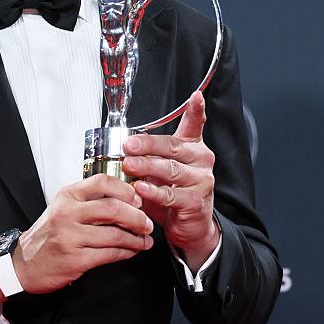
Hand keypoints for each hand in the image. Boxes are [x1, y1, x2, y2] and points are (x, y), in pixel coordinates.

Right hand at [12, 173, 153, 294]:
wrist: (24, 264)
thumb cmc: (47, 236)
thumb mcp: (62, 209)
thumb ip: (88, 201)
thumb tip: (125, 199)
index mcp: (67, 196)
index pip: (102, 182)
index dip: (125, 190)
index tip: (137, 199)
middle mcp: (67, 214)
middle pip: (113, 208)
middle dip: (138, 217)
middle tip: (147, 223)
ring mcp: (71, 237)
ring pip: (116, 234)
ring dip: (136, 239)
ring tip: (144, 240)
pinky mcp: (76, 259)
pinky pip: (110, 254)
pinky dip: (127, 253)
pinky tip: (131, 251)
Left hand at [122, 91, 219, 271]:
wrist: (191, 227)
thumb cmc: (174, 195)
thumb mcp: (163, 170)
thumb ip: (150, 156)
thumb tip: (123, 147)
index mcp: (192, 148)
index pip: (195, 125)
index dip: (196, 110)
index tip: (195, 96)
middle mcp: (200, 161)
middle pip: (173, 147)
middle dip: (148, 145)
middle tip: (128, 145)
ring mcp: (200, 181)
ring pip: (171, 170)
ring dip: (147, 167)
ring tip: (130, 165)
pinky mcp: (195, 201)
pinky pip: (170, 195)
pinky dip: (153, 191)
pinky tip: (140, 188)